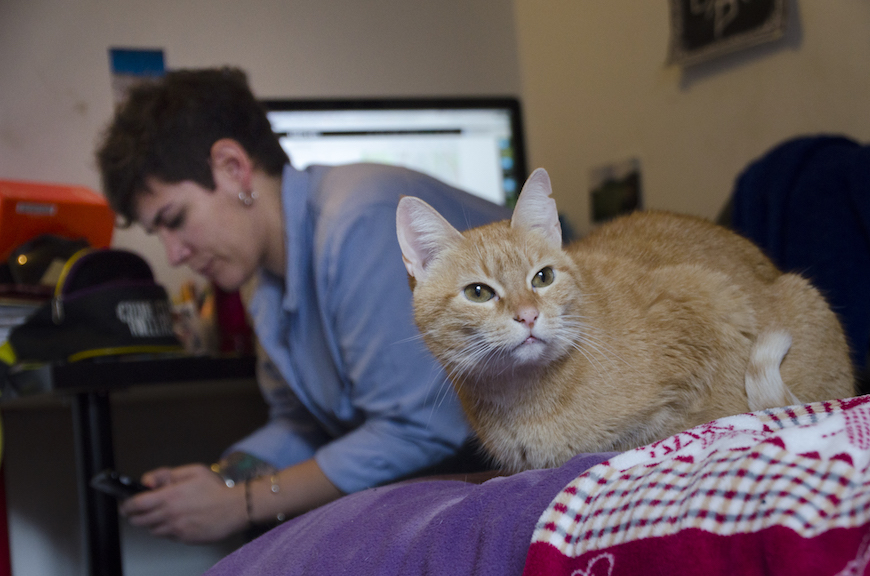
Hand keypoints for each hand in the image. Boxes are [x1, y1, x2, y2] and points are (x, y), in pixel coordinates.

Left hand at [119, 463, 247, 543]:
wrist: (235, 509)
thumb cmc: (216, 490)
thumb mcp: (193, 471)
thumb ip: (166, 474)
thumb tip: (147, 481)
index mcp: (169, 496)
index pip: (136, 504)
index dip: (127, 505)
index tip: (126, 504)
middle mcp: (169, 515)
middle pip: (139, 521)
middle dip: (135, 516)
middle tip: (139, 511)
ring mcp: (176, 529)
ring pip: (152, 530)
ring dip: (152, 523)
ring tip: (162, 514)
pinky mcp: (184, 539)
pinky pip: (168, 536)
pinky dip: (167, 530)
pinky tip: (177, 521)